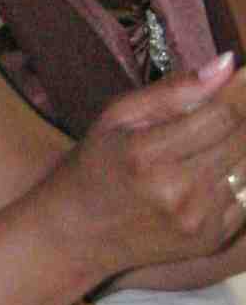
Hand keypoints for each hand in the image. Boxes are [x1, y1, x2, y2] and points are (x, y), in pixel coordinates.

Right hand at [61, 56, 245, 270]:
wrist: (76, 234)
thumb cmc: (95, 165)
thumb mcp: (118, 116)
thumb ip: (174, 90)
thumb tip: (228, 63)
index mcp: (146, 154)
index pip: (222, 114)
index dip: (242, 90)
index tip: (245, 73)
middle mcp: (176, 191)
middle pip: (243, 140)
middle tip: (239, 99)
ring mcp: (196, 221)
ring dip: (243, 145)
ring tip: (219, 133)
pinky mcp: (210, 241)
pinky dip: (241, 175)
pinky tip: (219, 164)